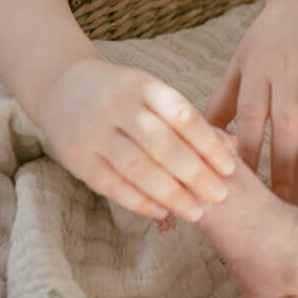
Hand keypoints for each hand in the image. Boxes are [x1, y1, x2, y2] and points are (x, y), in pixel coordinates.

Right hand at [37, 58, 235, 221]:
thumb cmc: (123, 96)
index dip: (208, 144)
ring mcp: (93, 131)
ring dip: (170, 193)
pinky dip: (139, 201)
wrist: (63, 89)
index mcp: (142, 85)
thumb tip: (234, 146)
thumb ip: (185, 119)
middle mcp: (116, 105)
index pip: (182, 116)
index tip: (229, 168)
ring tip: (195, 211)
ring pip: (136, 167)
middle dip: (195, 174)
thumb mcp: (151, 93)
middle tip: (220, 196)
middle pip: (161, 145)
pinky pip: (111, 184)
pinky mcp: (76, 157)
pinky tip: (162, 211)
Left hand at [205, 0, 297, 197]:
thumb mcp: (241, 63)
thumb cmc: (268, 41)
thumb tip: (198, 138)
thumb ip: (224, 100)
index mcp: (257, 68)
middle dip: (283, 162)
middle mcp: (287, 66)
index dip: (247, 150)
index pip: (250, 115)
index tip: (244, 180)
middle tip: (282, 194)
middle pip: (286, 122)